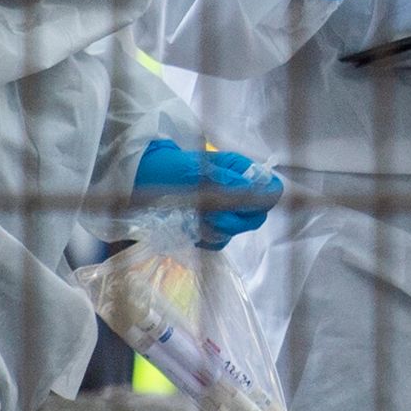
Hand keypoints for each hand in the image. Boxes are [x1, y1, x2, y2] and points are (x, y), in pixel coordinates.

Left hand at [133, 136, 283, 248]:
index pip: (270, 192)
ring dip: (217, 230)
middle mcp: (236, 191)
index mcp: (240, 171)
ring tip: (195, 221)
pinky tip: (191, 231)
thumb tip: (259, 191)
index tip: (240, 207)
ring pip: (237, 231)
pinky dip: (206, 240)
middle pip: (255, 216)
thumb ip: (229, 182)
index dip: (261, 203)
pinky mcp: (210, 226)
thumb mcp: (199, 171)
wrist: (141, 179)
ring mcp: (224, 210)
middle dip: (235, 221)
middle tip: (211, 217)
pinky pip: (218, 241)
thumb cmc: (169, 168)